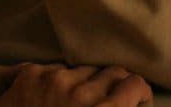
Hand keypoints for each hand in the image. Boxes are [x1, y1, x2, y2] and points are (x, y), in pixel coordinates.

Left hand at [0, 62, 152, 106]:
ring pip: (83, 68)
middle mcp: (80, 93)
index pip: (135, 84)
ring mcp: (54, 80)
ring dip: (85, 80)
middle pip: (112, 71)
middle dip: (116, 83)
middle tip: (112, 96)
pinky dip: (56, 79)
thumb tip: (123, 103)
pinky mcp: (30, 75)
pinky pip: (54, 68)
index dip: (139, 92)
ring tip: (77, 98)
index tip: (136, 98)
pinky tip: (50, 95)